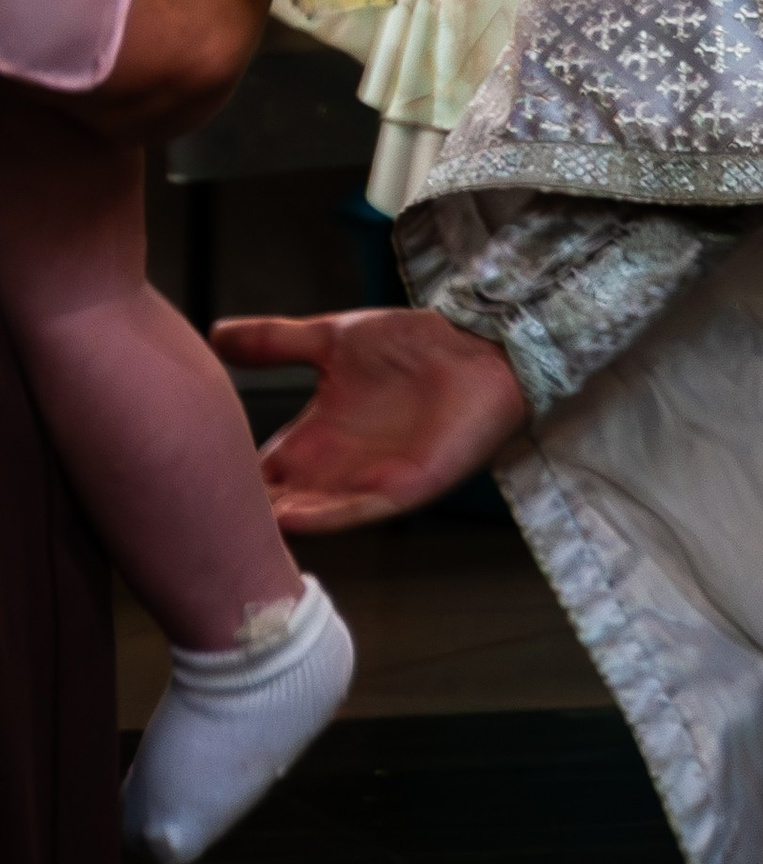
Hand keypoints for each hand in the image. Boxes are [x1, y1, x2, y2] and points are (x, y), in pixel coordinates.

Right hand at [212, 307, 528, 531]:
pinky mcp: (403, 488)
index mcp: (313, 436)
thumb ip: (275, 341)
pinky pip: (357, 509)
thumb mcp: (333, 339)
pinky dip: (325, 516)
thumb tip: (214, 332)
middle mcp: (333, 465)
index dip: (225, 479)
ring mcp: (366, 480)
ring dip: (275, 523)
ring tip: (233, 530)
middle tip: (194, 522)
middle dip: (242, 513)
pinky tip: (292, 518)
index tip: (183, 487)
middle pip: (276, 501)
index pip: (258, 469)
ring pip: (308, 513)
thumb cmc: (412, 344)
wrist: (478, 345)